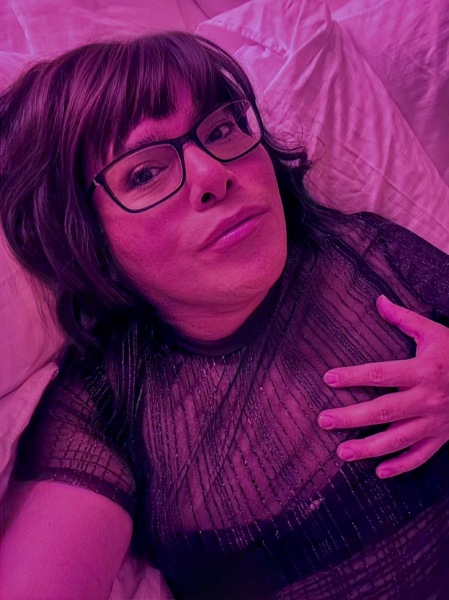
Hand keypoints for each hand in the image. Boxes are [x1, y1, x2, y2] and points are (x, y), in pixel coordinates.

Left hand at [318, 295, 448, 477]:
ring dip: (369, 448)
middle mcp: (427, 399)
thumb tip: (379, 300)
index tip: (329, 378)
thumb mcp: (434, 332)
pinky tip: (379, 471)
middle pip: (384, 411)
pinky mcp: (442, 437)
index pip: (381, 374)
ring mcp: (435, 422)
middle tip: (324, 420)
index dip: (354, 376)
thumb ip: (405, 318)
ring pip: (398, 439)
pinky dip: (401, 465)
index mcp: (423, 371)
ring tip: (342, 452)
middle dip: (352, 417)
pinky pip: (421, 456)